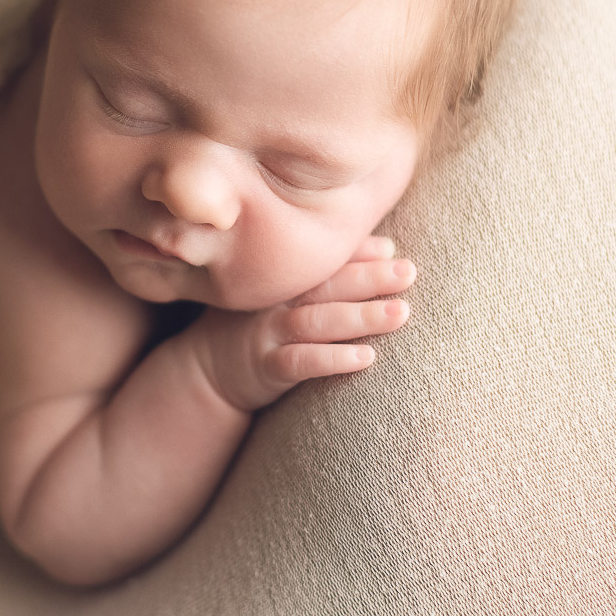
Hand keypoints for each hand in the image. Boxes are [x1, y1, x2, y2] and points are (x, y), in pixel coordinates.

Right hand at [190, 236, 415, 412]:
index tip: (392, 251)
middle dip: (369, 277)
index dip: (358, 254)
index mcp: (286, 278)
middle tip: (407, 272)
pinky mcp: (266, 367)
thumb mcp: (289, 292)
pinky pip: (301, 362)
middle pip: (327, 284)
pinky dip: (333, 358)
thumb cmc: (260, 324)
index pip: (325, 260)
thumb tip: (386, 246)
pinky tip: (365, 357)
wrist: (208, 369)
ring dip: (361, 316)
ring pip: (319, 321)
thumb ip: (334, 269)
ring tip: (400, 314)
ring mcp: (269, 332)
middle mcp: (277, 299)